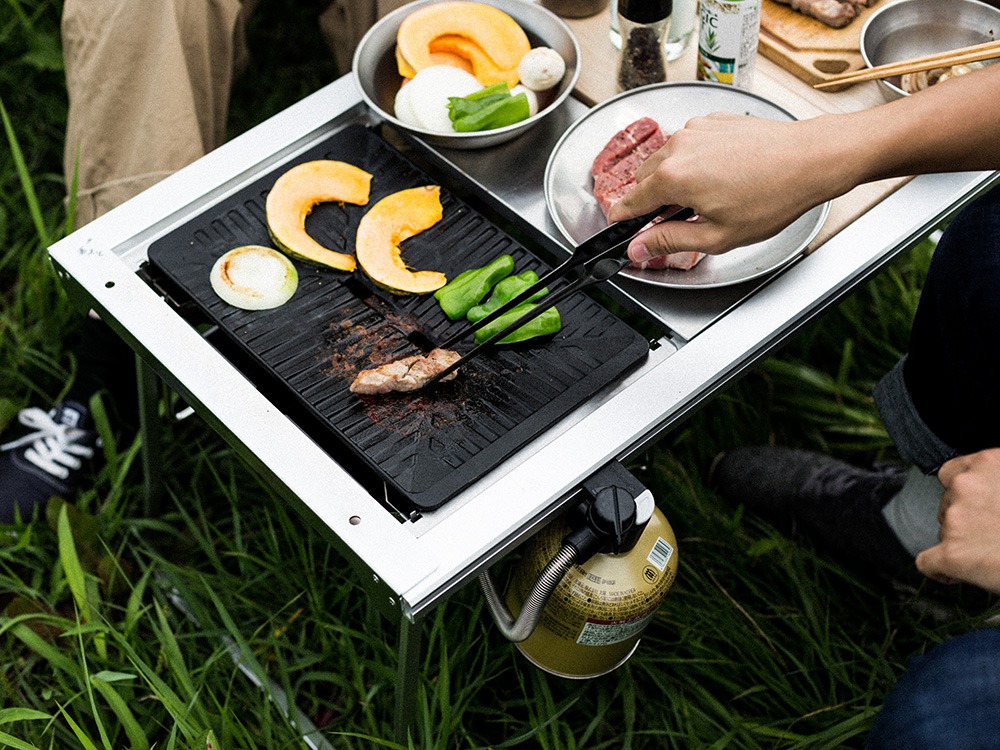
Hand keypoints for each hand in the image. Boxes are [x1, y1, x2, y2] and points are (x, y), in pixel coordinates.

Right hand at [607, 112, 853, 263]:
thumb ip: (668, 241)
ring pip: (666, 160)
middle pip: (644, 180)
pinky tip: (722, 176)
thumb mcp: (717, 236)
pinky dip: (694, 161)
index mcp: (673, 177)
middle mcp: (678, 147)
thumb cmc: (773, 196)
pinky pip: (688, 145)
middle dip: (654, 201)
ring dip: (675, 180)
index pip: (629, 203)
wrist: (812, 158)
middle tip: (681, 221)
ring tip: (709, 198)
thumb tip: (637, 249)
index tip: (625, 231)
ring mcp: (695, 129)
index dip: (624, 222)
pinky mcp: (713, 120)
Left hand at [915, 449, 999, 593]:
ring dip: (961, 542)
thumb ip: (999, 479)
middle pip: (947, 503)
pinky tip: (958, 574)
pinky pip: (928, 563)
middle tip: (993, 533)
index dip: (964, 492)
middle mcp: (965, 485)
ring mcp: (956, 519)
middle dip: (965, 518)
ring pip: (944, 531)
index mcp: (988, 463)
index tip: (978, 506)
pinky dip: (942, 571)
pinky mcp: (953, 553)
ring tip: (993, 552)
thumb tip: (992, 496)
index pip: (952, 473)